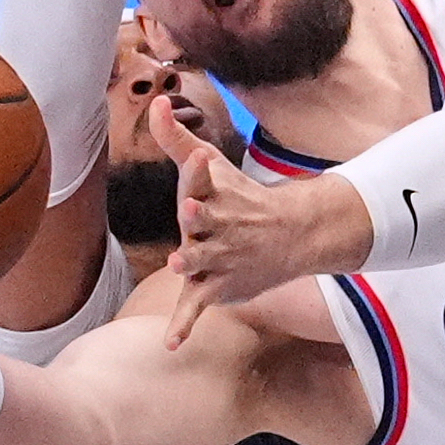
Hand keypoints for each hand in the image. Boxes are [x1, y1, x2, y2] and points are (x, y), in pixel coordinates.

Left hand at [150, 107, 373, 348]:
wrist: (288, 236)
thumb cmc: (236, 196)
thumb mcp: (208, 164)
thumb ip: (174, 138)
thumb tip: (156, 100)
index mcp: (218, 194)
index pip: (209, 179)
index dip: (203, 169)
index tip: (201, 159)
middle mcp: (222, 226)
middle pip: (209, 222)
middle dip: (202, 218)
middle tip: (191, 210)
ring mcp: (221, 259)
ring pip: (204, 262)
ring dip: (195, 263)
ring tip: (181, 264)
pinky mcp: (216, 287)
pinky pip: (197, 306)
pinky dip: (184, 325)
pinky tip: (170, 344)